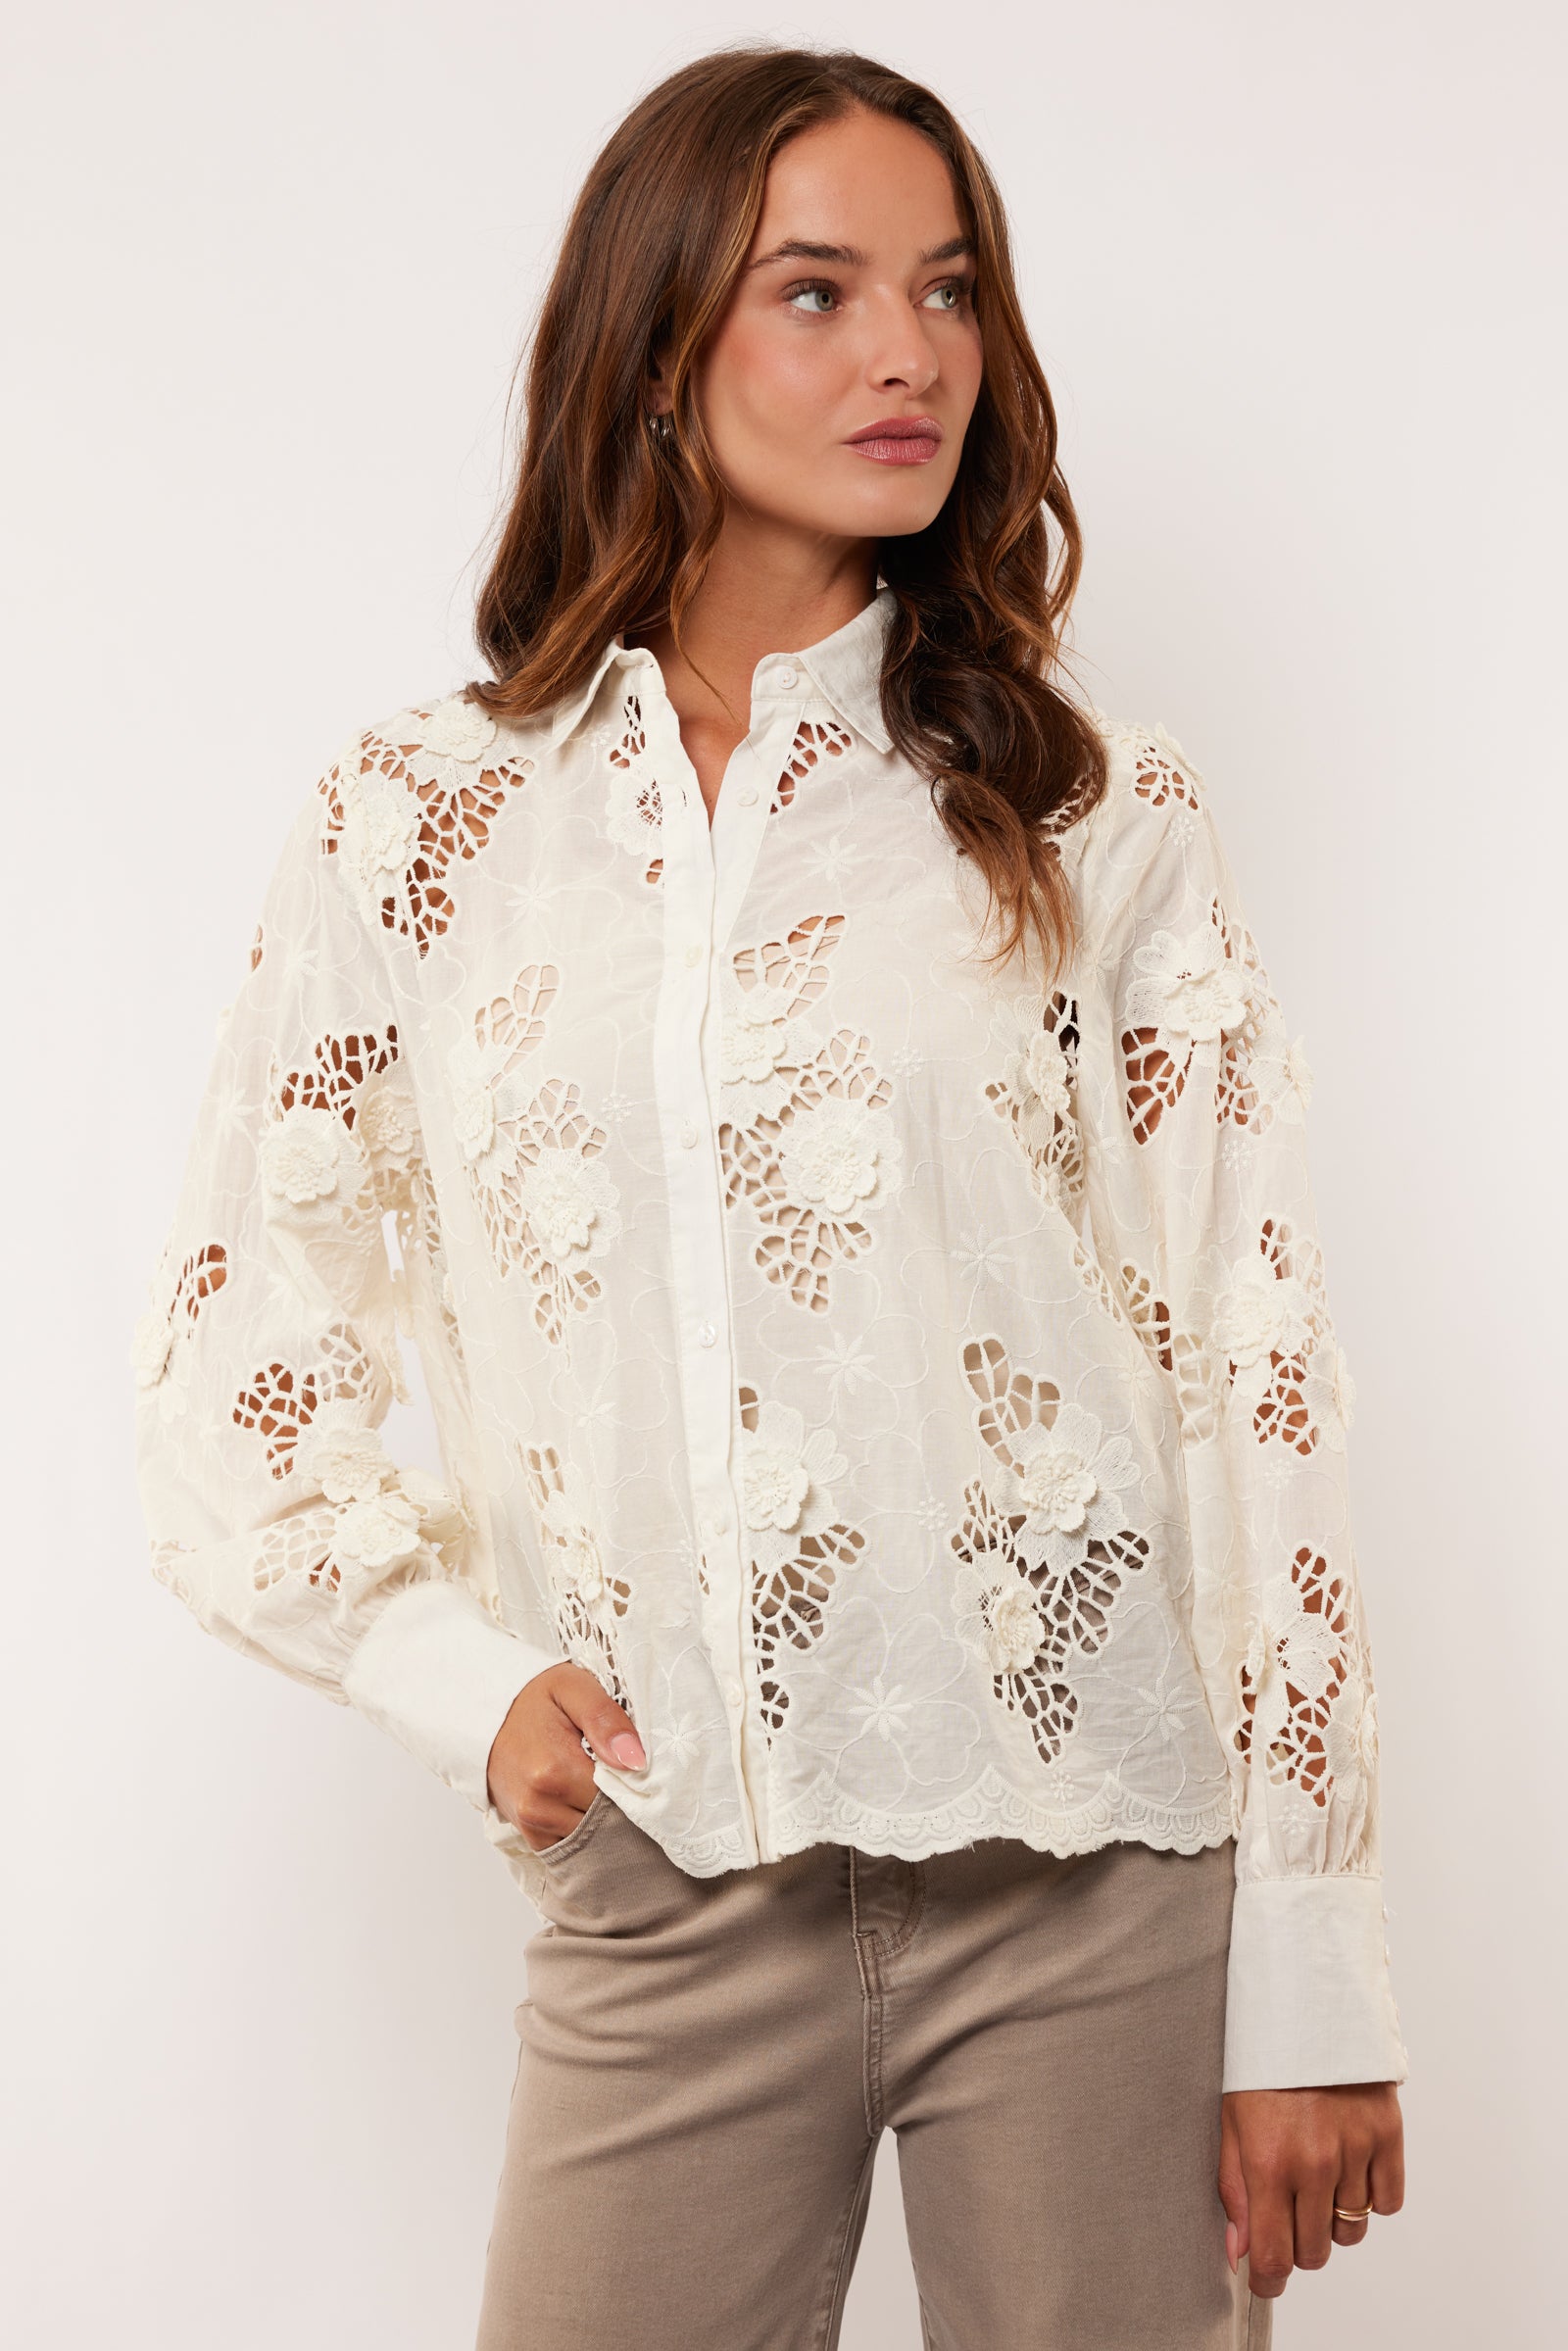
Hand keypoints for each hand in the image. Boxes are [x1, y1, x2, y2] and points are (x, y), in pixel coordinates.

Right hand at [485, 1662, 646, 1851]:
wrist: (487, 1716)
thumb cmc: (533, 1699)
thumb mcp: (571, 1687)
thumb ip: (605, 1718)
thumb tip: (634, 1760)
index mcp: (554, 1771)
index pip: (620, 1794)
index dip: (634, 1779)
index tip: (633, 1761)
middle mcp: (539, 1807)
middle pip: (608, 1819)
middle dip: (621, 1799)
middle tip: (618, 1770)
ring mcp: (532, 1825)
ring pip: (594, 1835)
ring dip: (604, 1815)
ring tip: (598, 1780)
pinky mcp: (530, 1835)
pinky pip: (574, 1842)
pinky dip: (585, 1827)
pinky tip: (582, 1798)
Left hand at [1219, 2083, 1403, 2298]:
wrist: (1308, 2007)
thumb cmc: (1262, 2063)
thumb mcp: (1231, 2121)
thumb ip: (1234, 2190)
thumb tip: (1238, 2251)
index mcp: (1269, 2163)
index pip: (1274, 2256)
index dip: (1267, 2281)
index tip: (1264, 2281)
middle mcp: (1315, 2164)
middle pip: (1316, 2252)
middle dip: (1298, 2244)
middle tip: (1289, 2214)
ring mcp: (1355, 2151)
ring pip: (1351, 2231)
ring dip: (1334, 2219)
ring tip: (1318, 2179)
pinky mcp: (1387, 2136)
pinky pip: (1387, 2202)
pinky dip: (1371, 2195)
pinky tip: (1350, 2167)